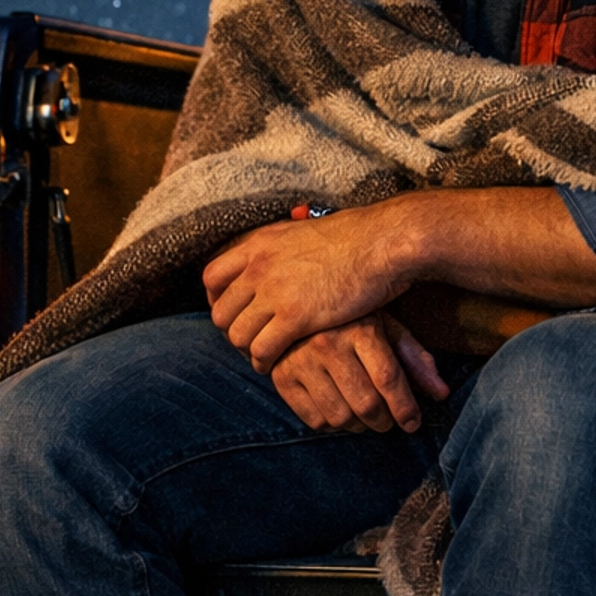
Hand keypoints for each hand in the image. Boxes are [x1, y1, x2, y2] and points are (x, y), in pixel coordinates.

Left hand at [203, 205, 421, 371]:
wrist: (383, 243)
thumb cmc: (357, 237)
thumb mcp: (305, 231)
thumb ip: (283, 247)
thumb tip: (280, 254)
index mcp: (260, 243)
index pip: (212, 277)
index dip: (217, 300)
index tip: (233, 311)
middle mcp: (259, 266)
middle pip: (220, 311)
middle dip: (232, 329)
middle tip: (250, 338)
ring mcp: (275, 292)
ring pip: (237, 335)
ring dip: (247, 349)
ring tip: (263, 354)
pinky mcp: (295, 317)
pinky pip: (261, 350)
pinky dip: (264, 361)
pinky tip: (275, 363)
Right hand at [268, 315, 447, 434]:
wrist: (300, 303)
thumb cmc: (354, 319)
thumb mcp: (386, 328)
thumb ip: (414, 359)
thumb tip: (442, 394)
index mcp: (359, 328)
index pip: (387, 378)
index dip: (405, 407)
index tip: (413, 424)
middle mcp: (327, 344)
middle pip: (366, 403)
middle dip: (385, 422)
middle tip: (389, 422)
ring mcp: (300, 362)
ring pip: (340, 417)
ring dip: (360, 427)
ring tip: (367, 418)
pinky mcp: (281, 378)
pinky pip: (314, 420)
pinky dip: (333, 425)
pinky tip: (341, 411)